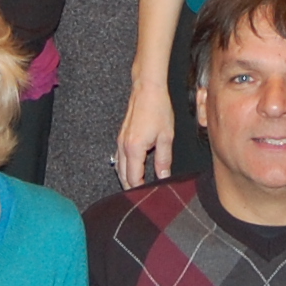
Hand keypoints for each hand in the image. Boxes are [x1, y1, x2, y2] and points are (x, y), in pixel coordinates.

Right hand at [113, 73, 177, 187]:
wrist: (147, 90)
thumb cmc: (157, 109)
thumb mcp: (166, 137)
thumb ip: (164, 160)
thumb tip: (163, 176)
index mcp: (134, 149)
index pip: (134, 178)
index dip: (141, 189)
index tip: (149, 194)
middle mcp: (124, 147)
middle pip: (123, 176)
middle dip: (132, 187)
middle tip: (143, 195)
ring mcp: (121, 141)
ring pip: (119, 167)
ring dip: (127, 178)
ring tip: (138, 186)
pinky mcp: (122, 136)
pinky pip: (119, 157)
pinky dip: (125, 167)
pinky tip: (133, 169)